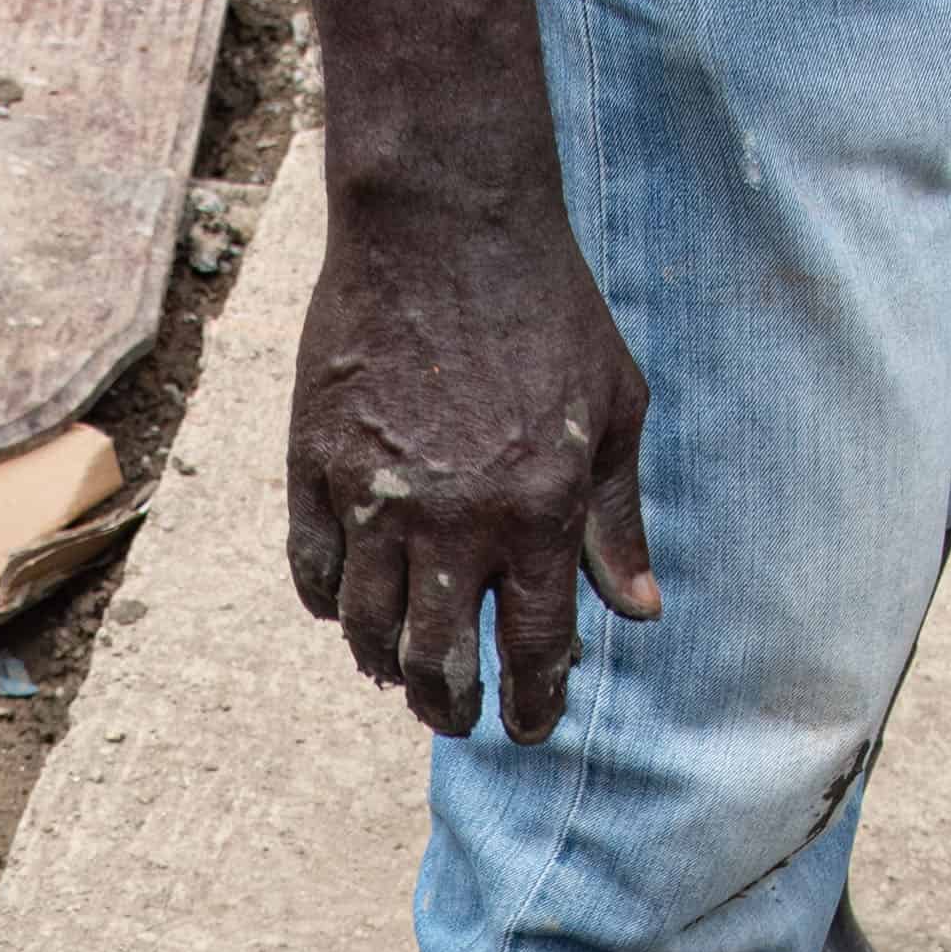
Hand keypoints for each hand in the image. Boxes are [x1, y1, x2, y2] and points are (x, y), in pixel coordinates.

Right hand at [284, 183, 658, 740]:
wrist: (443, 224)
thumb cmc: (546, 311)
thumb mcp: (611, 411)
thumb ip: (616, 518)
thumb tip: (637, 612)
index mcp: (536, 512)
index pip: (536, 650)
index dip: (534, 705)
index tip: (529, 727)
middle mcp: (453, 520)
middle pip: (441, 662)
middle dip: (452, 708)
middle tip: (458, 718)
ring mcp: (374, 497)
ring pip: (368, 630)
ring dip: (389, 667)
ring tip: (404, 673)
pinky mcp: (315, 465)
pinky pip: (313, 571)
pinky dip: (331, 605)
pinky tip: (350, 609)